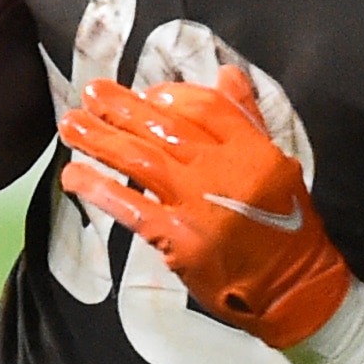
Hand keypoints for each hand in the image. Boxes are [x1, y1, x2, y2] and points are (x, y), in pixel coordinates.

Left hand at [56, 68, 353, 348]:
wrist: (293, 290)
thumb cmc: (287, 230)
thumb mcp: (278, 166)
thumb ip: (247, 120)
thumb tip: (226, 73)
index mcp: (253, 151)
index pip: (204, 107)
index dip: (170, 95)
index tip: (145, 92)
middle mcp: (224, 172)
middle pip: (164, 128)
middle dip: (121, 107)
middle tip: (91, 93)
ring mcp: (198, 206)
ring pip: (140, 160)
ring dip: (99, 140)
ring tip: (70, 125)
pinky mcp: (179, 239)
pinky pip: (130, 207)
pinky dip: (99, 188)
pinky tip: (74, 175)